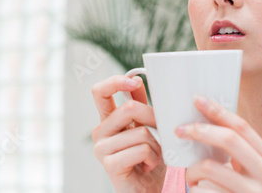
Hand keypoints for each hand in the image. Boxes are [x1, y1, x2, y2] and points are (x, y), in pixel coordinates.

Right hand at [92, 75, 166, 192]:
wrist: (148, 190)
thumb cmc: (147, 159)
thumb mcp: (146, 128)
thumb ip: (139, 105)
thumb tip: (137, 78)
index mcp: (107, 120)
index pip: (100, 92)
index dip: (116, 81)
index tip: (135, 81)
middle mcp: (100, 132)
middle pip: (129, 108)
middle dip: (153, 118)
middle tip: (161, 132)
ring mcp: (102, 149)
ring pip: (141, 131)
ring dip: (157, 145)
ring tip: (153, 156)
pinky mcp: (110, 165)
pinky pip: (142, 149)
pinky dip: (153, 157)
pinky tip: (148, 166)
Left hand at [176, 96, 261, 192]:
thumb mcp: (259, 175)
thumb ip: (242, 156)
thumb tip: (208, 129)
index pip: (242, 127)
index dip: (218, 111)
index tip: (197, 100)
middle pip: (229, 140)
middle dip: (200, 131)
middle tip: (180, 131)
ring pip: (211, 168)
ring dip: (192, 171)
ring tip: (191, 178)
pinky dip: (196, 191)